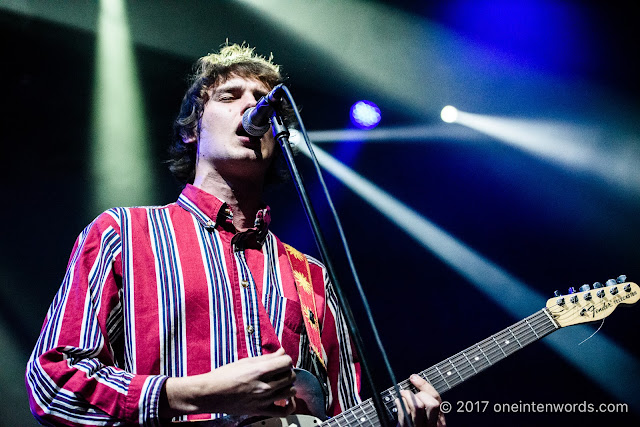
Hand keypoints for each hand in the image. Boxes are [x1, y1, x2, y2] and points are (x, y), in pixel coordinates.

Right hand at [161, 348, 296, 417]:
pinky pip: (284, 411)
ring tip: (280, 383)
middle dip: (287, 371)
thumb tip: (282, 352)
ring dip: (288, 385)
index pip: (287, 362)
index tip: (280, 361)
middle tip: (279, 371)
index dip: (285, 359)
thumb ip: (266, 358)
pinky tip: (285, 399)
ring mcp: (264, 399)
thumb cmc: (224, 376)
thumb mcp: (245, 361)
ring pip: (290, 391)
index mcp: (260, 370)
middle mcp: (264, 385)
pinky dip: (289, 405)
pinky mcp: (260, 410)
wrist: (211, 393)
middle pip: (290, 376)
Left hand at [395, 374, 445, 426]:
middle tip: (407, 392)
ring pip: (417, 407)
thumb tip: (414, 379)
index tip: (413, 378)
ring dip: (406, 397)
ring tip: (401, 395)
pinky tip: (398, 403)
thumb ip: (425, 402)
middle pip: (431, 403)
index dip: (424, 386)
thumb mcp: (428, 417)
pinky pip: (404, 414)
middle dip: (418, 393)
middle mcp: (432, 426)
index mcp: (439, 421)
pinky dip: (399, 405)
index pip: (437, 399)